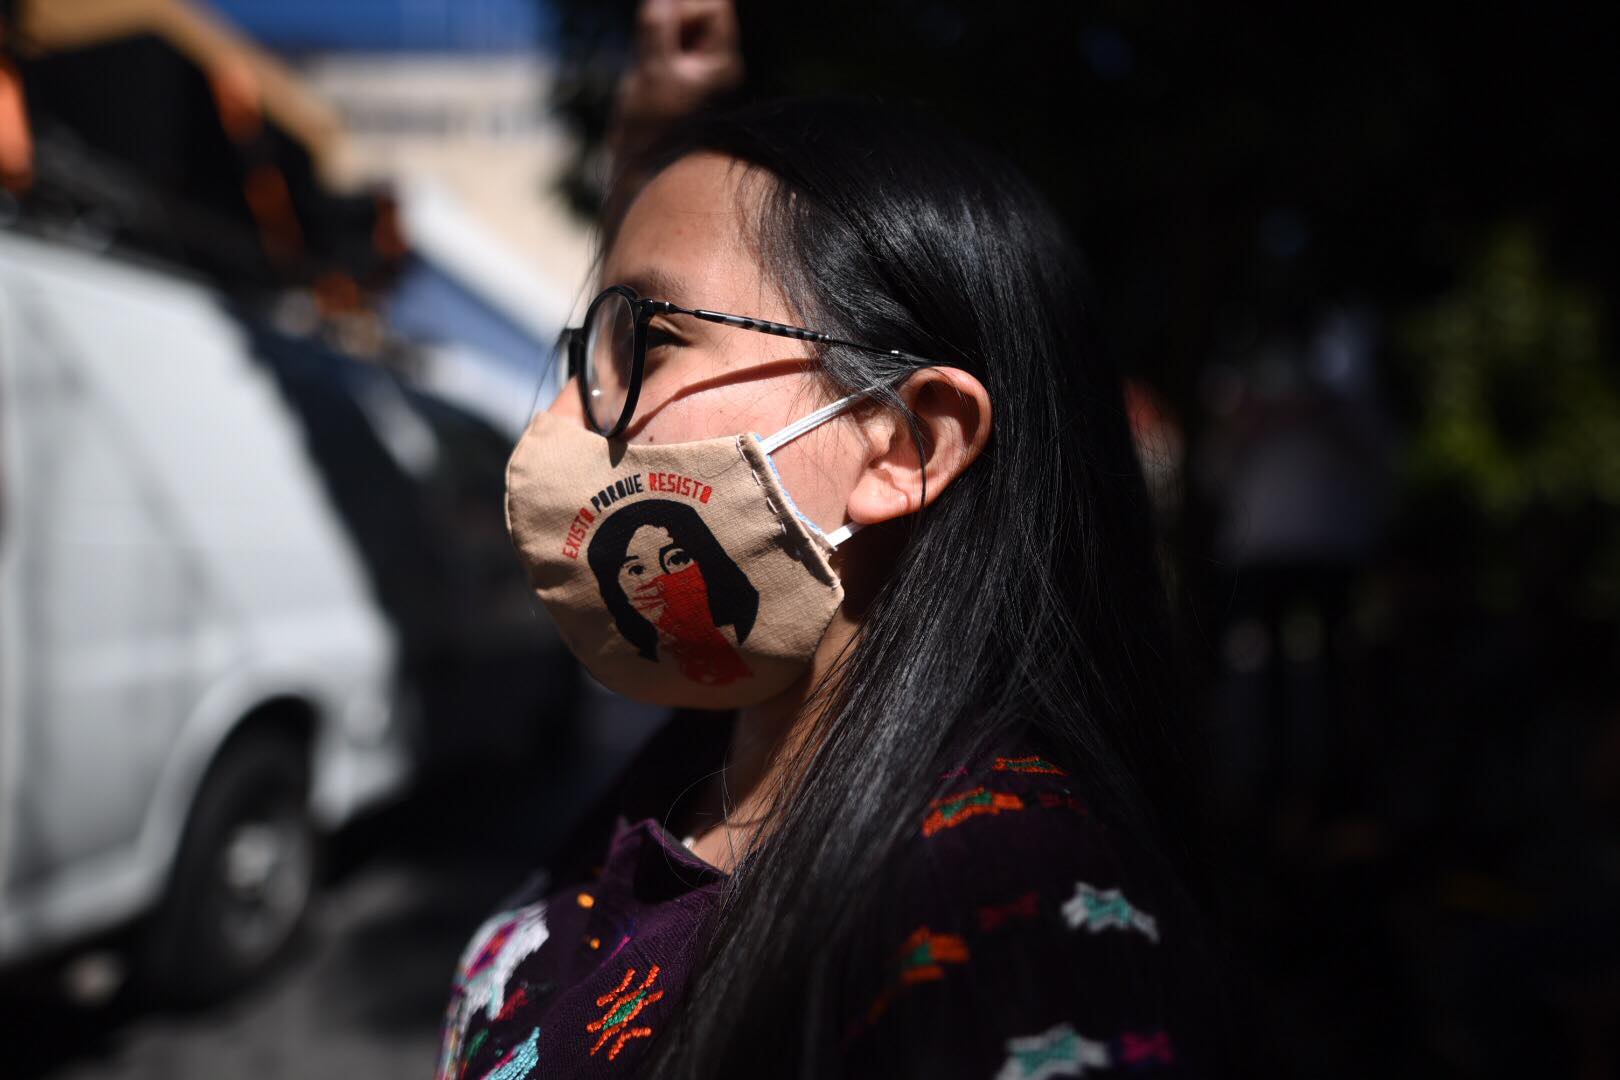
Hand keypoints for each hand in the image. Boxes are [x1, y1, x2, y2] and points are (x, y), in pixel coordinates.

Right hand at [611, 0, 743, 146]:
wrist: (642, 164)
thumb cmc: (651, 127)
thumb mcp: (653, 73)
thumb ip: (657, 31)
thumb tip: (661, 1)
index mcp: (722, 63)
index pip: (715, 9)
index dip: (686, 9)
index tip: (664, 32)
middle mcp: (716, 64)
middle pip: (701, 12)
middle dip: (673, 18)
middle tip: (653, 46)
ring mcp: (697, 68)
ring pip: (682, 24)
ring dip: (660, 31)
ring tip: (647, 61)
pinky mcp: (677, 73)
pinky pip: (668, 39)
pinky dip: (654, 41)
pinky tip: (644, 66)